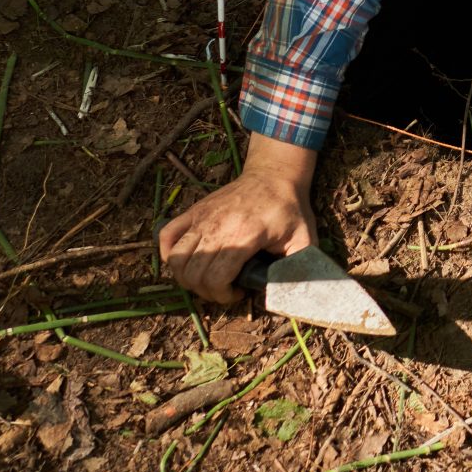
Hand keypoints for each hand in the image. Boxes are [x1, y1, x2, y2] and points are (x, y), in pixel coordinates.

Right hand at [157, 134, 319, 304]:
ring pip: (176, 258)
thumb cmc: (289, 209)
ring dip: (186, 277)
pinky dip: (168, 253)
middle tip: (223, 289)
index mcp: (244, 236)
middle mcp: (217, 226)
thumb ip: (299, 267)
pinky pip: (167, 235)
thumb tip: (290, 294)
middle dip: (206, 292)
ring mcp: (201, 217)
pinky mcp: (194, 210)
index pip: (216, 278)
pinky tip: (185, 261)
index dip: (222, 296)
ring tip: (205, 278)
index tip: (238, 293)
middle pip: (193, 273)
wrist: (273, 175)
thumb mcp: (304, 239)